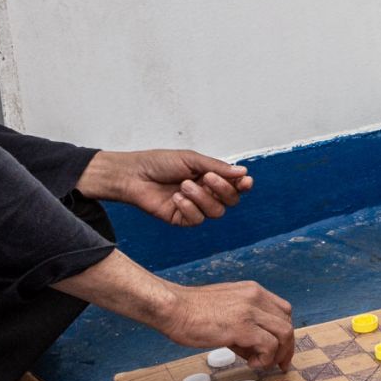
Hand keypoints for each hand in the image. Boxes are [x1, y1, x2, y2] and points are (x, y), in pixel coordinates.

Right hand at [54, 250, 297, 371]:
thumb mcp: (225, 311)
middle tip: (277, 364)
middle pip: (287, 323)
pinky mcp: (242, 327)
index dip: (284, 333)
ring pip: (284, 333)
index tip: (279, 351)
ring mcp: (250, 311)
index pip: (283, 311)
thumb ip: (243, 326)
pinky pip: (269, 345)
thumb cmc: (192, 312)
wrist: (172, 308)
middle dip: (286, 347)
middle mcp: (255, 297)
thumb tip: (254, 350)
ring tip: (260, 364)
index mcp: (252, 291)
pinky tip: (251, 363)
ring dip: (278, 354)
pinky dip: (266, 358)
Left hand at [81, 147, 252, 226]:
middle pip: (230, 200)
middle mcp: (206, 193)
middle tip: (208, 178)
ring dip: (202, 198)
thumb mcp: (191, 159)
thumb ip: (217, 167)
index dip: (243, 185)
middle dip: (223, 190)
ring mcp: (194, 207)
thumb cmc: (160, 163)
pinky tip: (176, 198)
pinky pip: (196, 220)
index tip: (245, 181)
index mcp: (210, 176)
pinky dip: (189, 208)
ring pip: (215, 212)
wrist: (134, 175)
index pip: (235, 185)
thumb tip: (243, 172)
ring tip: (184, 185)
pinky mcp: (182, 219)